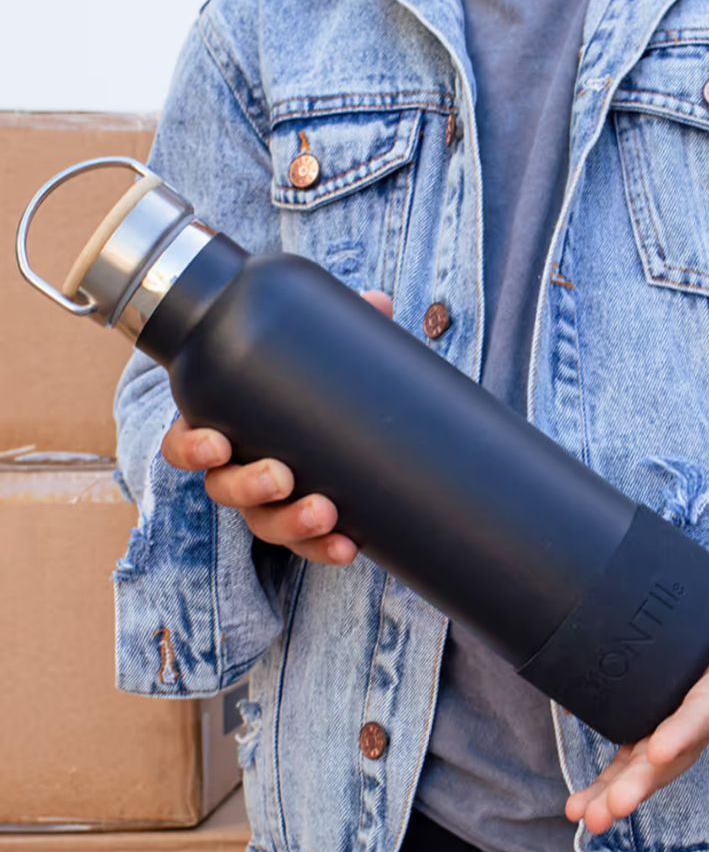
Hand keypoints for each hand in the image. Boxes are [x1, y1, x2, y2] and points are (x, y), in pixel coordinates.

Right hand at [159, 289, 393, 565]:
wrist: (335, 429)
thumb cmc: (304, 390)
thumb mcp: (316, 360)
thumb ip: (341, 329)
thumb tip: (377, 302)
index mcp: (226, 426)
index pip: (187, 442)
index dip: (192, 447)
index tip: (215, 442)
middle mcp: (238, 471)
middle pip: (224, 489)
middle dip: (250, 486)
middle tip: (282, 475)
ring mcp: (268, 504)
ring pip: (263, 523)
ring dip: (291, 523)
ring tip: (325, 513)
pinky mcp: (301, 527)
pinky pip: (305, 548)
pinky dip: (325, 549)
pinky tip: (350, 547)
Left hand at [565, 524, 708, 833]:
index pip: (707, 707)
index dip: (685, 729)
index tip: (657, 751)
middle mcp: (704, 705)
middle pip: (673, 751)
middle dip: (641, 782)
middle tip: (608, 810)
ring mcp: (682, 712)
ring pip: (648, 759)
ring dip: (617, 790)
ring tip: (585, 817)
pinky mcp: (662, 709)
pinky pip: (635, 748)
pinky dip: (610, 777)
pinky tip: (579, 796)